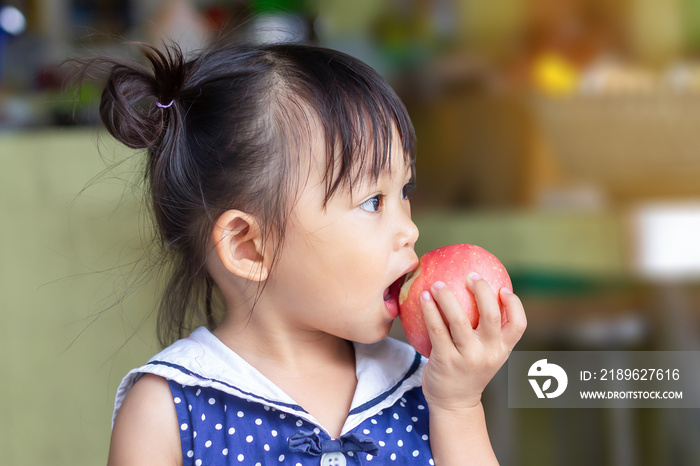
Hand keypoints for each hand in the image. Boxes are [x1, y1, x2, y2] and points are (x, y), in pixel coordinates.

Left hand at [420, 273, 526, 411]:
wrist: (454, 404)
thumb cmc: (468, 370)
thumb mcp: (486, 355)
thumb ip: (487, 332)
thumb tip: (478, 293)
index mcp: (502, 350)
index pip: (519, 325)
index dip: (515, 305)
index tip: (503, 288)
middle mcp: (488, 353)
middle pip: (491, 316)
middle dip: (482, 290)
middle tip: (470, 275)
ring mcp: (467, 358)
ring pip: (459, 320)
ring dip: (447, 297)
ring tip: (438, 284)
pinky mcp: (445, 361)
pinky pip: (437, 329)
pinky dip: (430, 310)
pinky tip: (423, 297)